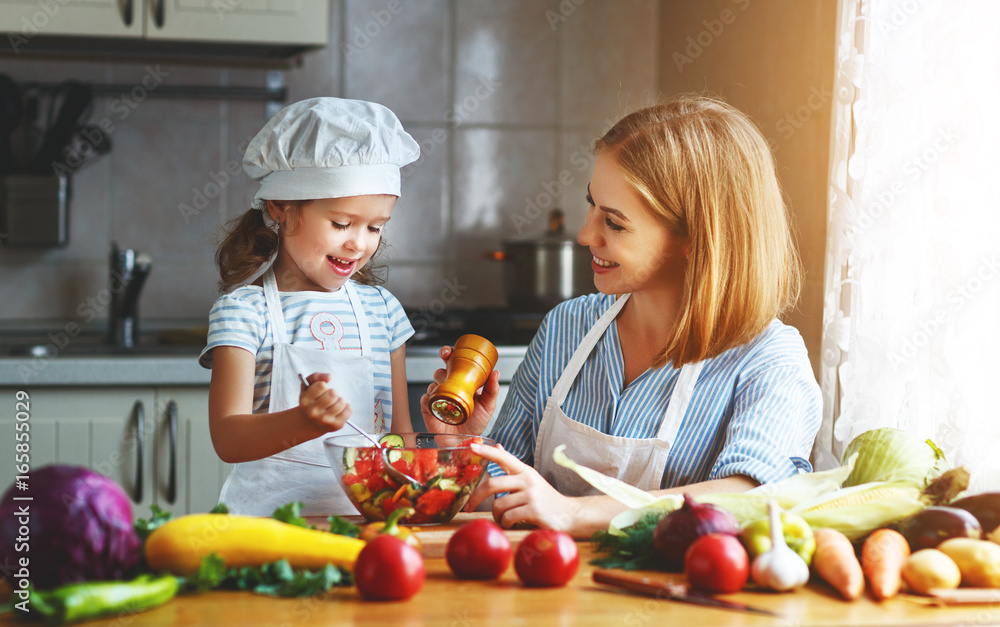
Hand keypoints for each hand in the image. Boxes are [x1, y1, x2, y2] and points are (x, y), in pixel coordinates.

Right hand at [299, 373, 350, 432]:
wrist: (310, 422)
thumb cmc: (311, 400)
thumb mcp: (308, 386)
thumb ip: (316, 377)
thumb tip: (328, 377)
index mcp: (305, 401)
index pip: (321, 385)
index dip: (323, 385)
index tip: (320, 390)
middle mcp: (313, 412)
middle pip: (333, 393)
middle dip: (333, 392)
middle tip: (329, 397)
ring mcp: (324, 420)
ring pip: (341, 401)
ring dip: (340, 400)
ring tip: (334, 403)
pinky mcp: (335, 425)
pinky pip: (348, 410)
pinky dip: (347, 407)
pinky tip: (340, 409)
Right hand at [419, 345, 499, 435]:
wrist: (465, 440)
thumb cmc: (476, 423)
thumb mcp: (488, 405)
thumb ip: (492, 389)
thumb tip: (495, 373)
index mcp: (461, 382)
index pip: (454, 364)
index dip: (449, 354)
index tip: (450, 352)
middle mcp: (448, 387)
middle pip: (441, 369)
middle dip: (442, 363)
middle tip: (447, 361)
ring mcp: (437, 396)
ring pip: (433, 382)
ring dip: (439, 384)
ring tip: (450, 395)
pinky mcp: (428, 407)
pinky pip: (425, 398)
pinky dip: (430, 399)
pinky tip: (439, 406)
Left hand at [464, 443, 580, 533]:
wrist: (570, 514)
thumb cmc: (545, 499)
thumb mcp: (530, 479)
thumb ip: (512, 467)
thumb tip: (497, 446)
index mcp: (525, 471)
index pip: (503, 457)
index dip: (486, 451)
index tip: (471, 447)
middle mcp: (528, 480)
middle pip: (492, 484)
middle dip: (476, 497)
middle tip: (469, 507)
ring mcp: (532, 495)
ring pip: (498, 505)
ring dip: (497, 516)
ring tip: (504, 519)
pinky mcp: (534, 511)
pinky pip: (508, 518)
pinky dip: (506, 524)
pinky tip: (512, 524)